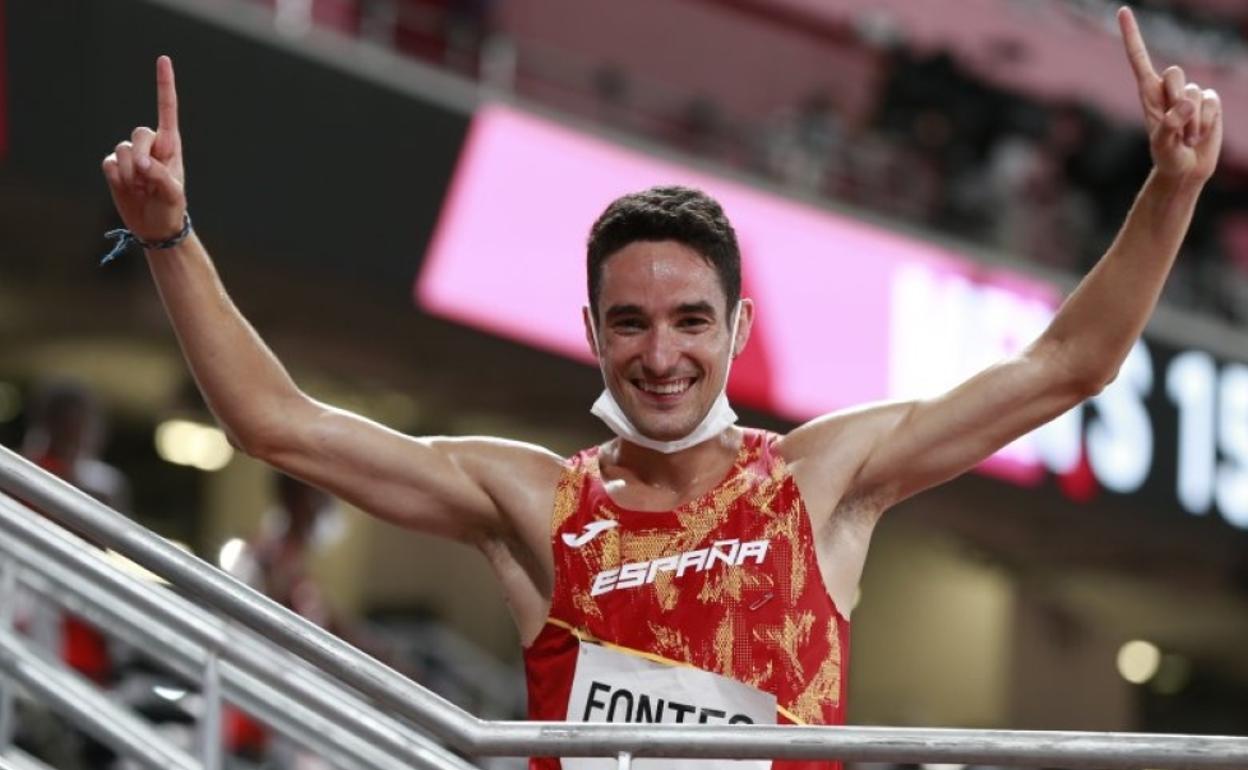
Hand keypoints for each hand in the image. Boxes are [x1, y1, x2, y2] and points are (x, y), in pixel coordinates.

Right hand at [101, 55, 185, 241]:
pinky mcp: (115, 167)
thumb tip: (142, 163)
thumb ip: (161, 176)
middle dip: (141, 154)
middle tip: (146, 177)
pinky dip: (116, 178)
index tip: (163, 59)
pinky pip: (108, 164)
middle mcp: (150, 146)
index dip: (164, 85)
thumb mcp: (174, 194)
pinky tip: (127, 189)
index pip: (167, 110)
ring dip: (130, 172)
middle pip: (139, 133)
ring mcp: (131, 156)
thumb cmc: (171, 208)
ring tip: (140, 189)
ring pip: (122, 150)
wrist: (155, 227)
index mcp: (170, 146)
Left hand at [1119, 7, 1221, 184]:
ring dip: (1192, 120)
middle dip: (1175, 98)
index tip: (1123, 10)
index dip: (1132, 35)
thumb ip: (1171, 124)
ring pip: (1195, 91)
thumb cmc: (1166, 156)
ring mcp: (1190, 94)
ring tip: (1186, 137)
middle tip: (1174, 126)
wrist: (1186, 169)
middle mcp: (1167, 90)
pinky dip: (1206, 121)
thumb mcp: (1162, 144)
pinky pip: (1212, 103)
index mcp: (1147, 93)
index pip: (1139, 58)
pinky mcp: (1209, 102)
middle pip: (1175, 73)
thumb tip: (1188, 102)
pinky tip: (1199, 134)